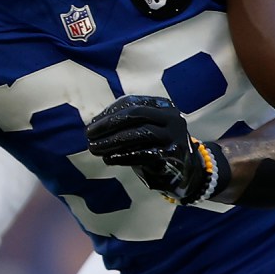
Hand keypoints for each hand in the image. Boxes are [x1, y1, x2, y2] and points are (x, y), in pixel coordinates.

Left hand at [84, 94, 225, 203]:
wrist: (186, 171)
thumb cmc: (156, 148)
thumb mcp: (142, 130)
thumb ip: (124, 125)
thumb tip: (93, 125)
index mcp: (163, 106)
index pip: (131, 102)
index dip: (108, 113)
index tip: (91, 125)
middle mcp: (171, 117)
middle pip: (136, 114)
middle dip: (108, 124)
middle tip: (89, 135)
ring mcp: (175, 135)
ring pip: (140, 133)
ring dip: (112, 141)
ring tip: (94, 149)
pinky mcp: (174, 155)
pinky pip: (145, 153)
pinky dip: (123, 156)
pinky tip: (109, 159)